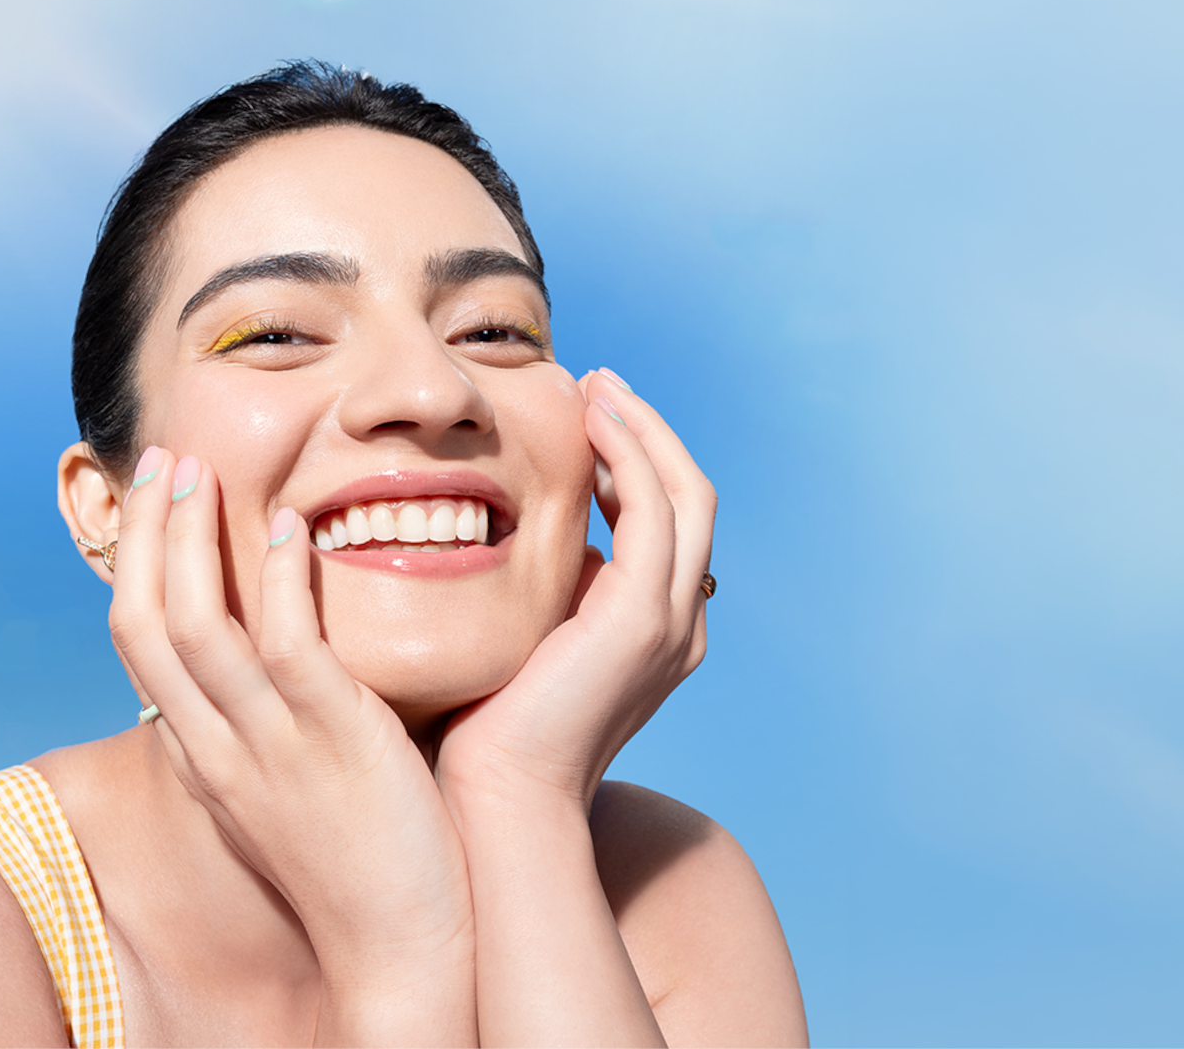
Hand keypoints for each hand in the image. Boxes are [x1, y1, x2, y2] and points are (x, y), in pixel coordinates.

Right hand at [108, 448, 474, 1038]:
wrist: (402, 949)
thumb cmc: (369, 865)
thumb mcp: (297, 788)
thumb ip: (283, 722)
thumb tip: (295, 660)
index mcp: (207, 757)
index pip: (138, 645)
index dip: (139, 562)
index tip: (158, 497)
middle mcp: (218, 748)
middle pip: (141, 622)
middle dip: (145, 532)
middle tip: (162, 455)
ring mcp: (269, 746)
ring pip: (193, 627)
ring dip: (190, 539)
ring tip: (202, 468)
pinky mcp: (332, 743)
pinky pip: (286, 648)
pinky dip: (280, 581)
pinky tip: (293, 526)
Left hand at [434, 369, 715, 808]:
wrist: (500, 798)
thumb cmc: (491, 730)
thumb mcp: (527, 642)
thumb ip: (547, 592)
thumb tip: (521, 538)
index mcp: (660, 631)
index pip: (668, 524)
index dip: (635, 463)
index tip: (587, 420)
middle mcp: (683, 623)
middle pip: (691, 498)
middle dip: (648, 433)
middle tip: (598, 385)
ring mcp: (673, 620)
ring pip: (685, 492)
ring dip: (642, 429)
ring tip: (596, 387)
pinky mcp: (644, 616)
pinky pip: (654, 508)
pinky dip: (630, 453)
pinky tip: (591, 421)